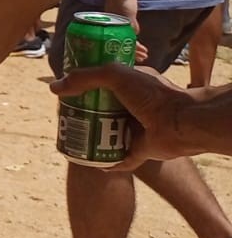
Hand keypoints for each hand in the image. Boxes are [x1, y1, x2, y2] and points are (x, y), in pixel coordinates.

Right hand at [51, 63, 193, 165]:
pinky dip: (104, 161)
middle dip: (81, 115)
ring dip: (89, 137)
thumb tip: (54, 88)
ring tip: (71, 139)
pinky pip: (117, 158)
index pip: (100, 85)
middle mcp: (132, 107)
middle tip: (63, 118)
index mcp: (129, 85)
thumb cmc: (153, 95)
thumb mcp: (116, 76)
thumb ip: (85, 77)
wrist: (182, 124)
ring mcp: (135, 129)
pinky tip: (89, 161)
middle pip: (99, 110)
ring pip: (106, 134)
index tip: (65, 94)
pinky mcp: (139, 150)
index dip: (82, 88)